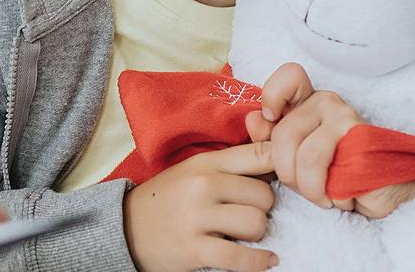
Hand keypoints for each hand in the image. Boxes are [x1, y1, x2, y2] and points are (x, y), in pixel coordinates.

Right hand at [122, 141, 278, 271]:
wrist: (125, 228)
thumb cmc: (169, 198)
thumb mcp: (194, 170)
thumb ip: (232, 163)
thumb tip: (279, 156)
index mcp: (205, 163)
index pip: (260, 154)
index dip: (284, 165)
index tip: (288, 179)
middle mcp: (202, 186)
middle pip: (264, 195)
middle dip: (263, 209)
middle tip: (249, 214)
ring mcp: (197, 217)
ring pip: (256, 224)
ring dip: (257, 235)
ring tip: (244, 235)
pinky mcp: (194, 249)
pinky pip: (241, 257)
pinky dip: (258, 262)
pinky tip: (265, 260)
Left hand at [245, 63, 414, 216]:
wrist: (382, 193)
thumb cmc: (334, 173)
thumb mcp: (293, 157)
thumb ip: (270, 138)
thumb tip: (254, 120)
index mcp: (308, 101)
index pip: (289, 75)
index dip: (272, 96)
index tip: (271, 121)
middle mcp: (328, 103)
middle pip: (283, 134)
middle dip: (286, 172)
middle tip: (304, 186)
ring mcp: (348, 119)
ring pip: (305, 156)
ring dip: (309, 189)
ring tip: (323, 196)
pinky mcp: (364, 141)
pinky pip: (329, 173)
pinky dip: (329, 194)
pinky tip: (342, 196)